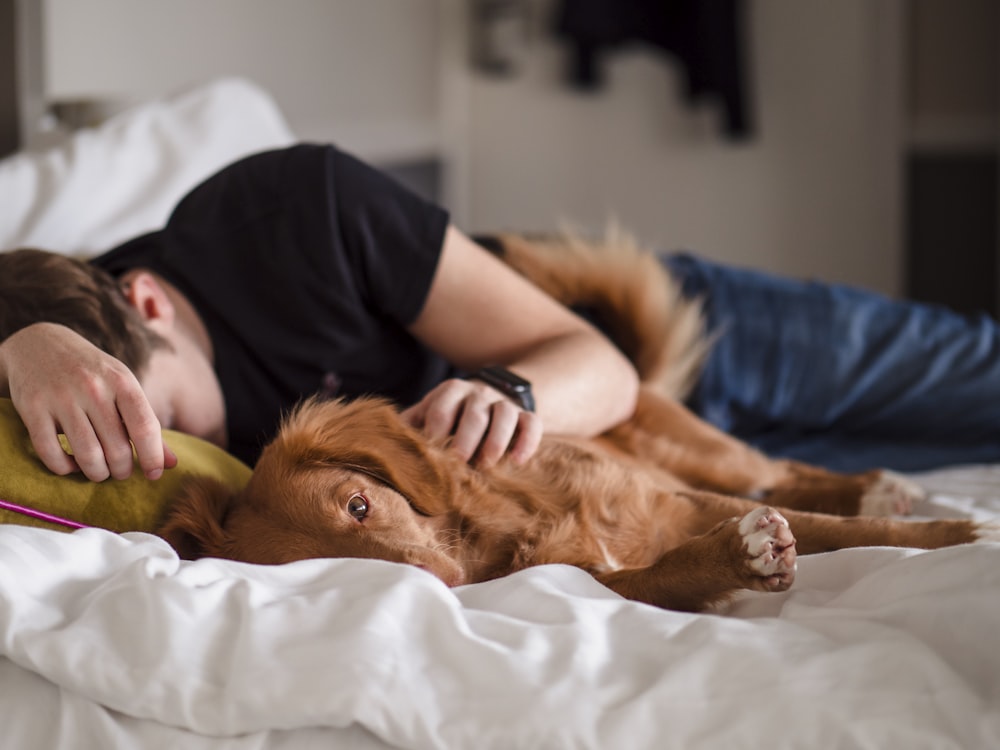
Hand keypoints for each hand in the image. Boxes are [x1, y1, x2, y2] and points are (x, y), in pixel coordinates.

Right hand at [0, 323, 176, 481]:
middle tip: (121, 471)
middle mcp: (93, 388)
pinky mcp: (32, 408)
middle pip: (117, 449)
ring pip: (87, 455)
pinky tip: (71, 464)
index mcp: (122, 381)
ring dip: (97, 473)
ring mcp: (61, 398)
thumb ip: (146, 424)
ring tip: (100, 471)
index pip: (145, 427)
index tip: (154, 474)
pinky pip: (51, 453)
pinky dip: (64, 468)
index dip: (153, 457)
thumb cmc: (93, 373)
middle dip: (122, 470)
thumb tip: (172, 464)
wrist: (40, 343)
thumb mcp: (124, 388)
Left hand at [401, 377, 541, 466]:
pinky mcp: (526, 415)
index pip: (441, 408)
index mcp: (450, 391)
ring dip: (496, 440)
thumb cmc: (450, 415)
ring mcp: (504, 403)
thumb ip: (411, 426)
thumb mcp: (428, 413)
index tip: (431, 454)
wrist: (489, 398)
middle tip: (458, 462)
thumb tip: (385, 447)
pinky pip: (532, 424)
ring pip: (505, 414)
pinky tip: (517, 462)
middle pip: (475, 413)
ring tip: (487, 464)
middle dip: (466, 438)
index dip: (436, 431)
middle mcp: (479, 394)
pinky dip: (527, 442)